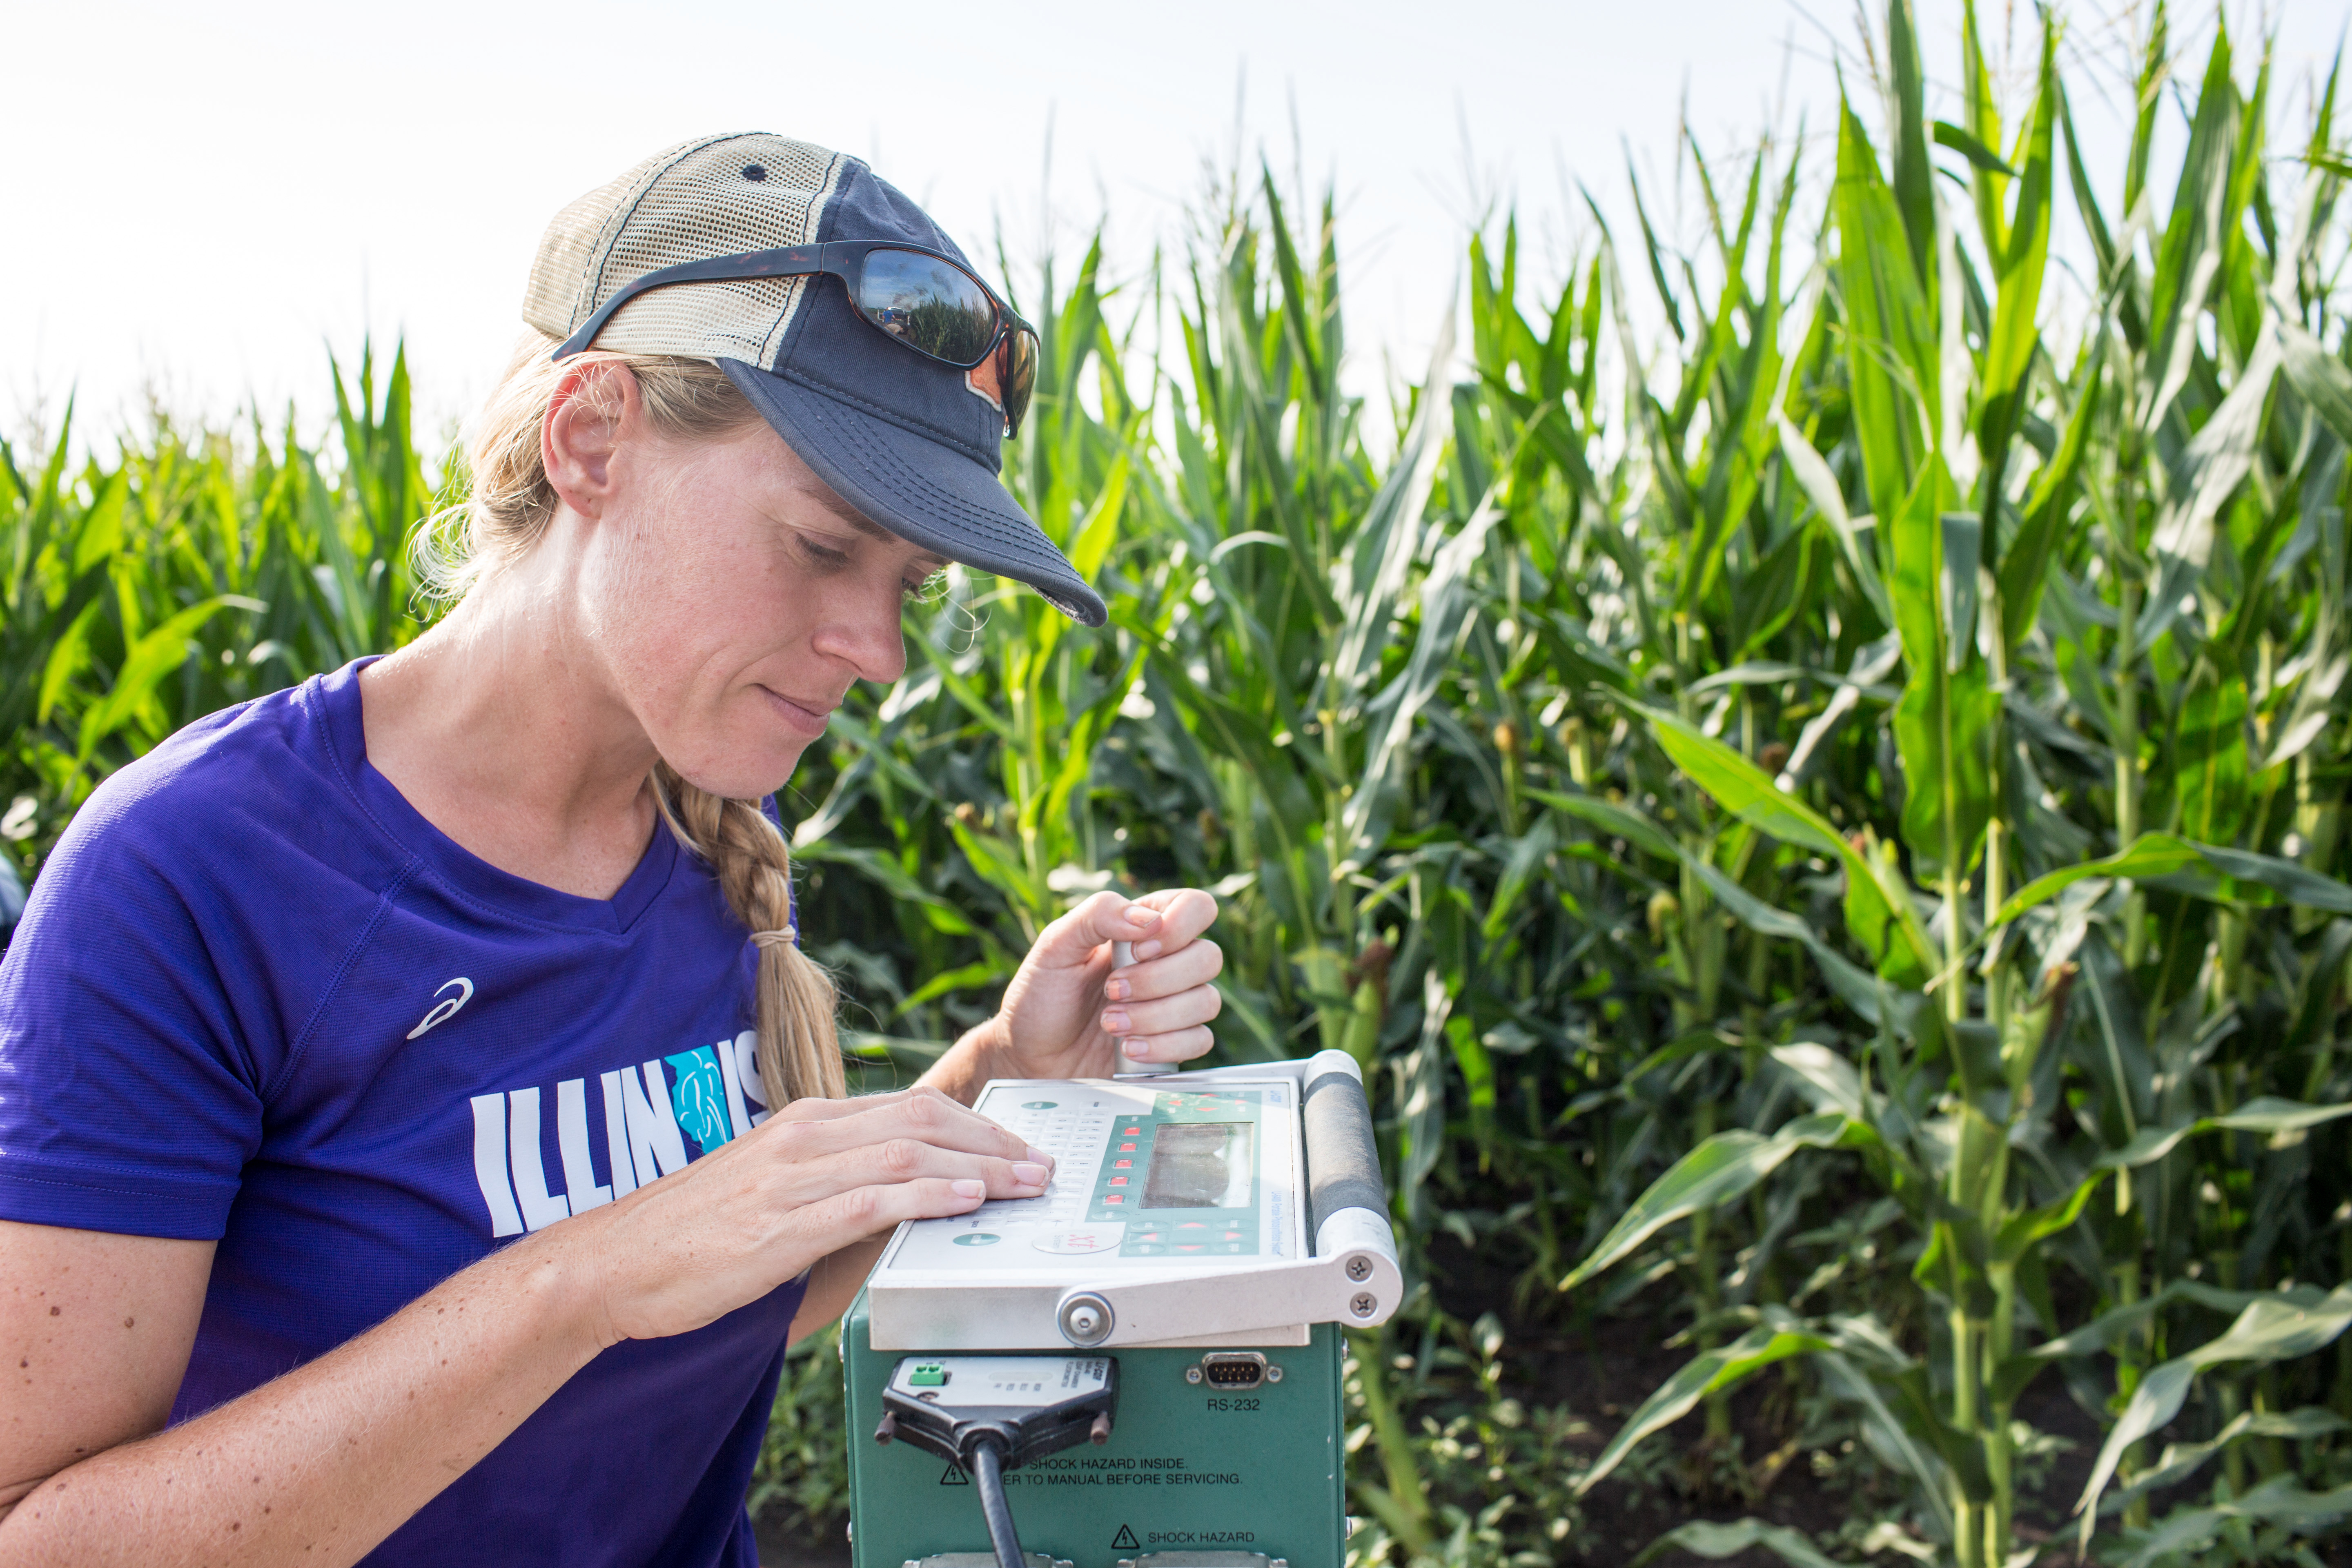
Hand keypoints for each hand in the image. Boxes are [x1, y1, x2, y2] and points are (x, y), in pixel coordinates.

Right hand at [575, 1085, 1050, 1343]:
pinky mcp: (783, 1225)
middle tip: (1039, 1163)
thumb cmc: (688, 1235)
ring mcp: (792, 1178)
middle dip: (992, 1140)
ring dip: (978, 1168)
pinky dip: (927, 1197)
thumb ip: (830, 1184)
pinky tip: (965, 1203)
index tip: (1015, 1145)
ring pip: (907, 1153)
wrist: (610, 1263)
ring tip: (1023, 1184)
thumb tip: (894, 1199)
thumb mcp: (771, 1191)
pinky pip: (870, 1201)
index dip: (974, 1124)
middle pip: (923, 1119)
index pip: (910, 1107)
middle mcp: (804, 1138)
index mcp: (804, 1125)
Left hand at [981, 888, 1223, 1079]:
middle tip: (1111, 992)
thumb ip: (1098, 915)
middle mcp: (1167, 961)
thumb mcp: (1055, 945)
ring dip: (1156, 1016)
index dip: (1179, 927)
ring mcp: (1174, 1004)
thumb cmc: (1041, 995)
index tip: (1138, 950)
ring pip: (1207, 1001)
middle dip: (1158, 980)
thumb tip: (1150, 919)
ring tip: (1110, 1024)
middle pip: (1209, 957)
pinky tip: (1129, 1048)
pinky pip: (1200, 1040)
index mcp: (1144, 927)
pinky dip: (1165, 1045)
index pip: (1196, 907)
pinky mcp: (1174, 1043)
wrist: (1030, 1056)